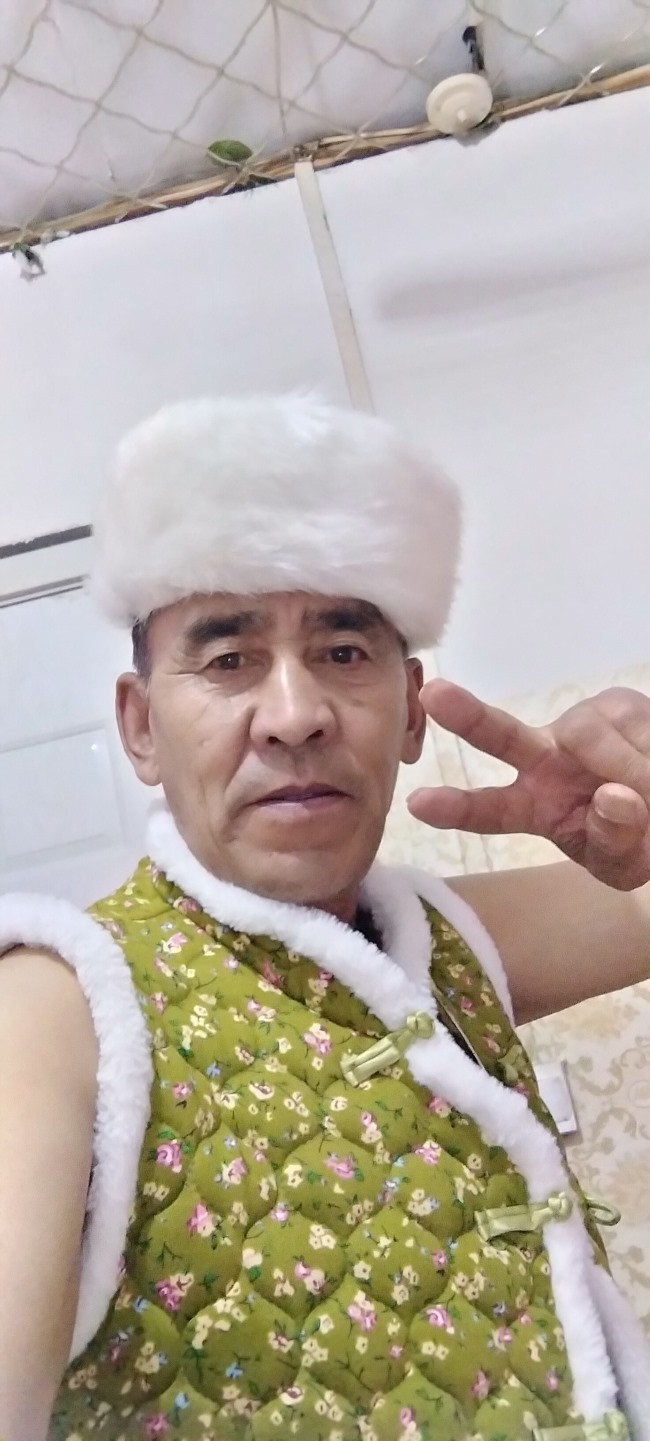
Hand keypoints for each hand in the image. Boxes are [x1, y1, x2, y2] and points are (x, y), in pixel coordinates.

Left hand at [407, 680, 649, 890]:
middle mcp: (547, 759)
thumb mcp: (625, 863)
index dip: (457, 807)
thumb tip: (612, 798)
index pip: (491, 809)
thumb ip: (616, 843)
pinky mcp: (618, 704)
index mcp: (535, 805)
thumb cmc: (639, 839)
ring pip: (593, 741)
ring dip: (632, 774)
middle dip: (468, 715)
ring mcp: (581, 727)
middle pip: (501, 735)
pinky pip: (634, 728)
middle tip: (434, 696)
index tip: (418, 804)